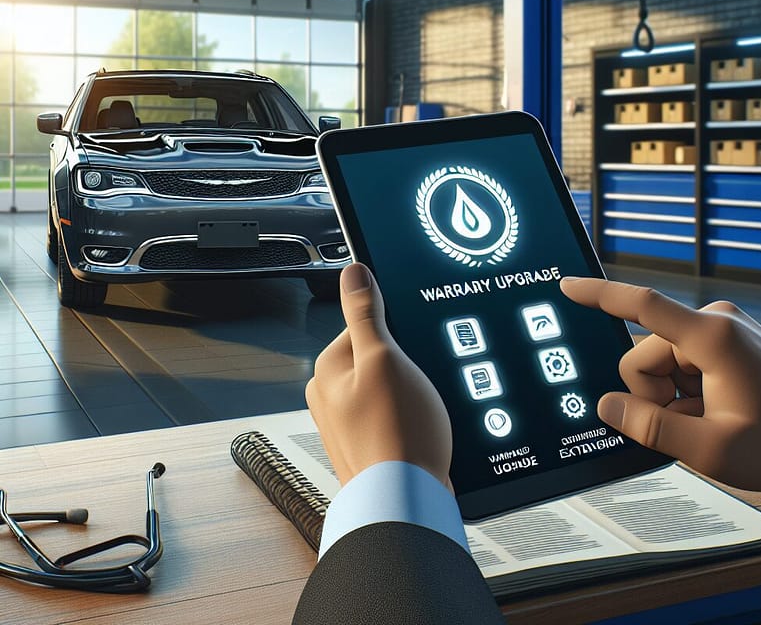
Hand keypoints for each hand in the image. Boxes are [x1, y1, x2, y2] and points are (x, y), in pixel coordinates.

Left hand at [306, 263, 452, 488]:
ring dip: (407, 395)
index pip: (363, 327)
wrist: (407, 502)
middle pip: (377, 357)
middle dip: (402, 367)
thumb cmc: (397, 435)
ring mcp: (346, 423)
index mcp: (327, 369)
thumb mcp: (384, 358)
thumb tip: (353, 272)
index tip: (409, 354)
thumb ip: (365, 313)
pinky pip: (390, 416)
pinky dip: (405, 419)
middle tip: (417, 387)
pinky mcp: (366, 444)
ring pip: (387, 388)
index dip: (395, 336)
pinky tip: (417, 431)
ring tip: (418, 413)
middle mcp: (328, 396)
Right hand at [560, 277, 760, 490]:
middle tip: (692, 423)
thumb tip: (609, 407)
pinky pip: (682, 362)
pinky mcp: (725, 340)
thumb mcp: (713, 450)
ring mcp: (721, 329)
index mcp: (712, 338)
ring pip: (661, 362)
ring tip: (711, 420)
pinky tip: (716, 410)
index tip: (568, 285)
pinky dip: (688, 391)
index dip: (599, 295)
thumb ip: (652, 429)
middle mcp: (715, 322)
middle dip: (655, 394)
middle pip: (645, 355)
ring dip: (674, 397)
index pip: (642, 306)